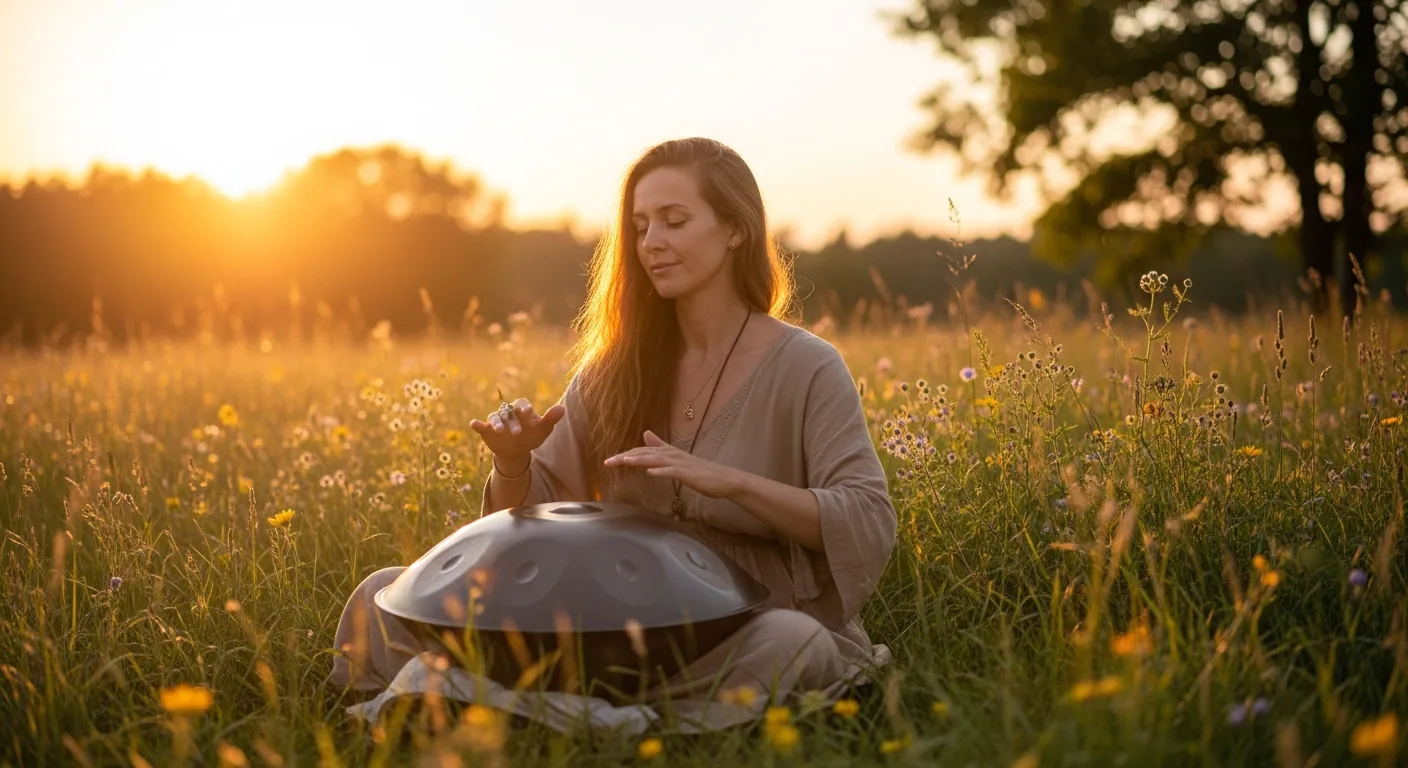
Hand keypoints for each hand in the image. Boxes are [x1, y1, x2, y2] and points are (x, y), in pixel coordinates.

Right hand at [469, 398, 565, 465]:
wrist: (518, 451)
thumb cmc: (532, 436)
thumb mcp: (543, 430)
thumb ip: (551, 419)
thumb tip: (563, 408)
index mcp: (521, 409)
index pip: (522, 404)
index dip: (524, 407)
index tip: (528, 412)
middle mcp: (507, 412)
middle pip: (508, 412)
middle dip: (513, 422)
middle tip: (518, 432)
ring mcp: (496, 421)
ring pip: (495, 418)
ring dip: (497, 423)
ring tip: (500, 431)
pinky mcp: (487, 430)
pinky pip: (480, 426)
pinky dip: (477, 424)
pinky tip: (475, 424)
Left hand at [603, 430, 740, 498]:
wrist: (723, 478)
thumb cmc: (700, 472)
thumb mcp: (677, 458)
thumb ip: (661, 447)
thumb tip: (646, 434)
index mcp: (668, 452)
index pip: (642, 452)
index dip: (625, 455)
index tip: (609, 461)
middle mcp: (672, 455)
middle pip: (645, 454)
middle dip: (625, 458)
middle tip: (607, 462)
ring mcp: (680, 464)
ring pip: (656, 460)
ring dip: (640, 460)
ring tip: (624, 462)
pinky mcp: (688, 474)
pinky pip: (673, 472)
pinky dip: (661, 471)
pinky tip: (651, 472)